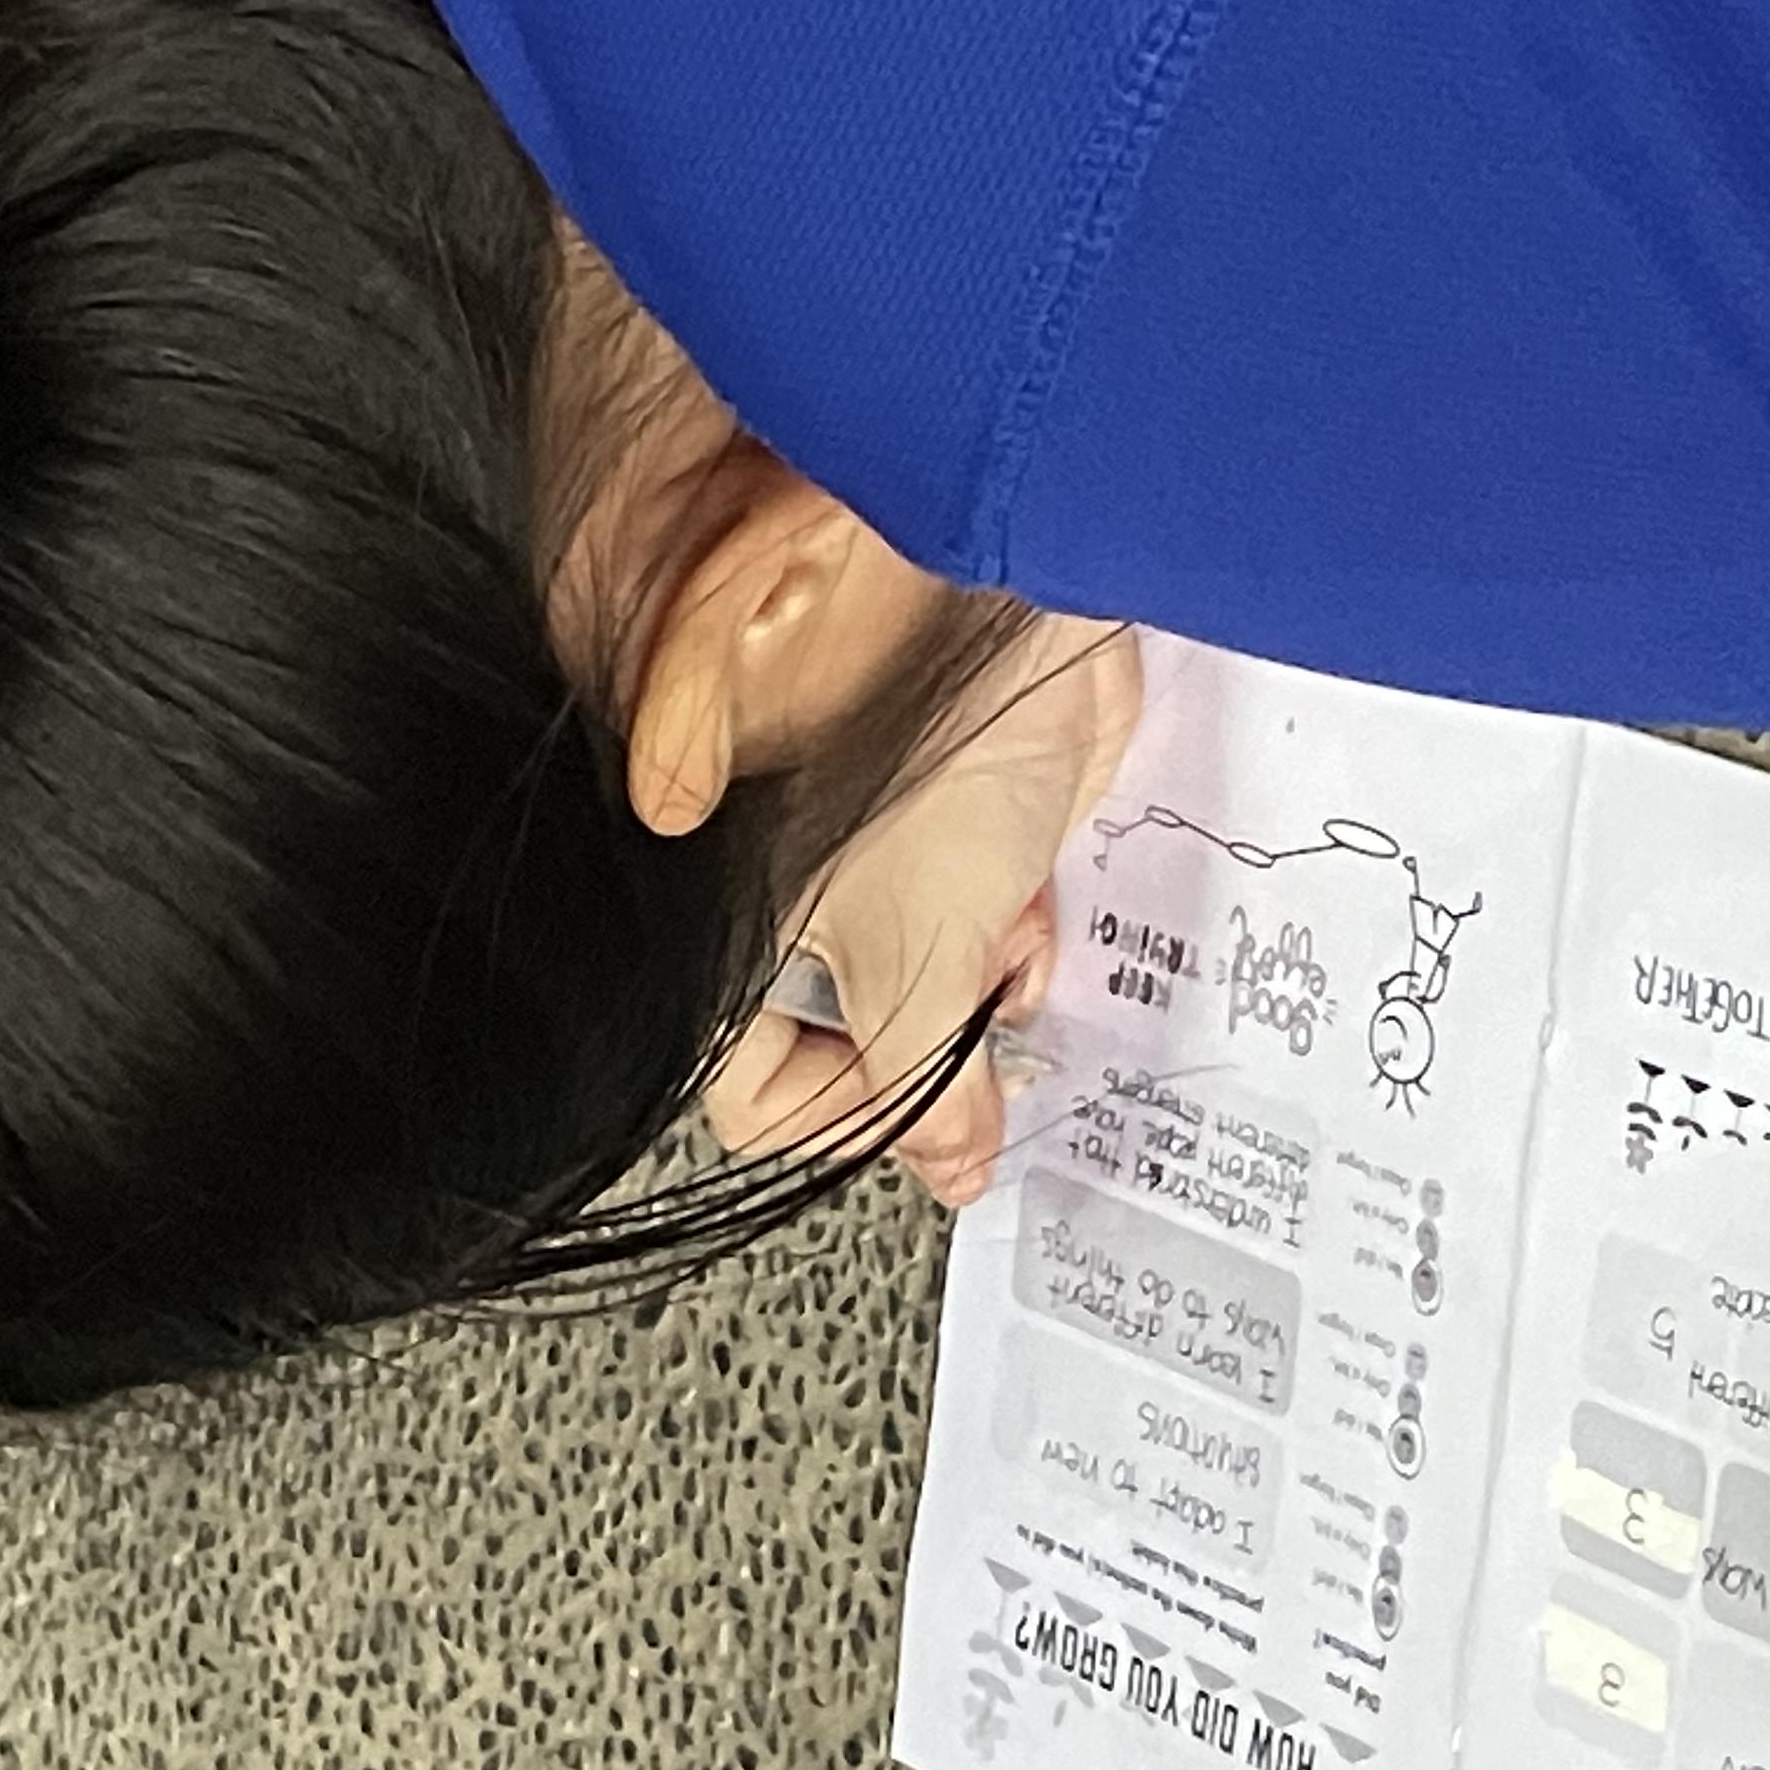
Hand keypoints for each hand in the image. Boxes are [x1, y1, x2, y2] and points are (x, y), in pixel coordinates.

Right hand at [704, 621, 1139, 1206]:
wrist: (1019, 600)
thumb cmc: (924, 745)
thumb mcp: (918, 954)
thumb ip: (930, 1087)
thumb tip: (952, 1169)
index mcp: (731, 940)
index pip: (762, 1097)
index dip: (852, 1118)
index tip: (931, 1109)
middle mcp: (786, 905)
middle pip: (863, 1046)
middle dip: (942, 1046)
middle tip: (981, 1015)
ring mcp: (871, 863)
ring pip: (938, 987)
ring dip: (993, 982)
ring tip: (1009, 934)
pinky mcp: (950, 823)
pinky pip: (989, 919)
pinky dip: (1025, 926)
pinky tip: (1037, 898)